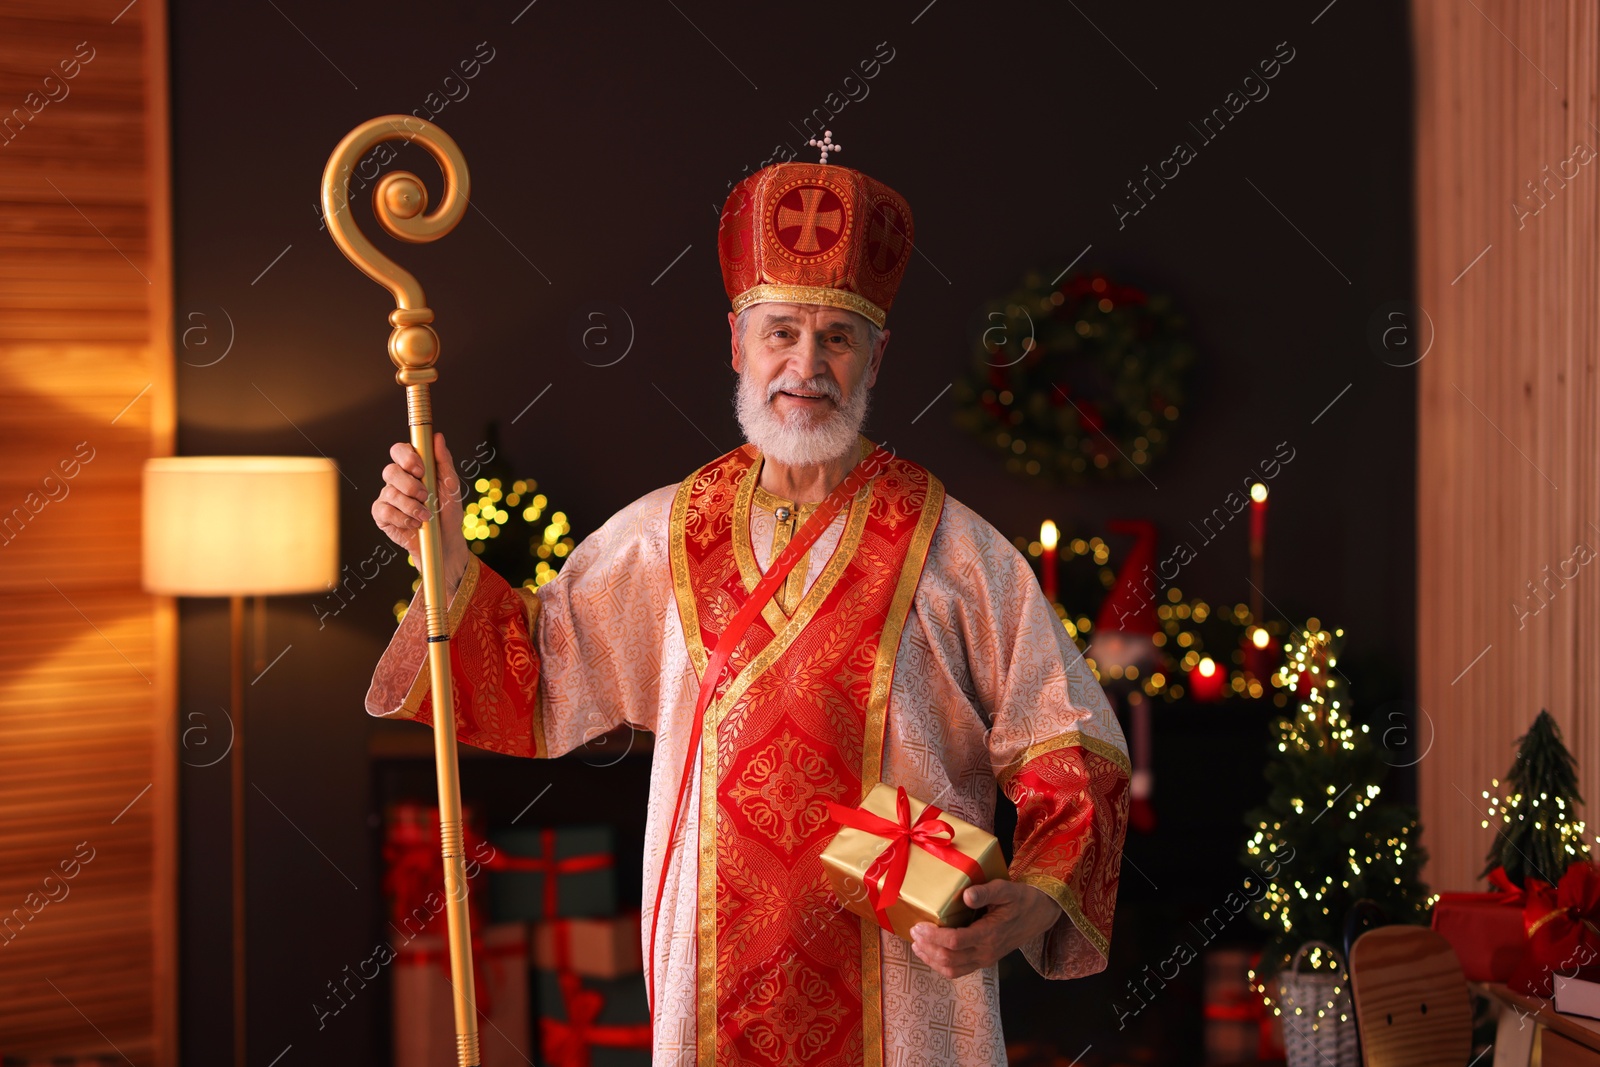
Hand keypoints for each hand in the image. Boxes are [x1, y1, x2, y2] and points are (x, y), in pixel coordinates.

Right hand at [372, 432, 469, 592]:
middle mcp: (397, 480)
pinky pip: (385, 511)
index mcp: (413, 468)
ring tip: (426, 516)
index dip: (406, 457)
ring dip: (411, 506)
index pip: (399, 450)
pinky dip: (402, 518)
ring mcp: (387, 497)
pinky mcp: (382, 515)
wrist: (445, 541)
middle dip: (409, 484)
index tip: (421, 470)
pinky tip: (414, 524)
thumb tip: (438, 437)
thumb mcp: (451, 486)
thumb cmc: (448, 511)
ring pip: (389, 493)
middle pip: (390, 470)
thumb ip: (444, 461)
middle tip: (425, 496)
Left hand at [909, 880, 1059, 978]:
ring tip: (917, 945)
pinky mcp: (984, 960)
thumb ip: (986, 892)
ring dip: (932, 959)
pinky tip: (931, 953)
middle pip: (950, 958)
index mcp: (990, 934)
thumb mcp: (1007, 889)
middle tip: (913, 932)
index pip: (956, 941)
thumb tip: (966, 896)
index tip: (918, 925)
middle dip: (928, 947)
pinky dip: (941, 965)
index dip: (934, 936)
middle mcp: (986, 951)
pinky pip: (959, 970)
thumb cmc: (1021, 899)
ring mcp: (985, 959)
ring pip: (952, 969)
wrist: (1039, 915)